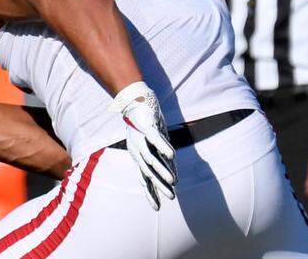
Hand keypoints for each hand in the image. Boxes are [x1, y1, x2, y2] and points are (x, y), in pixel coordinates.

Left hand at [109, 82, 176, 209]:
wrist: (133, 99)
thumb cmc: (144, 122)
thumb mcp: (152, 140)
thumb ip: (160, 152)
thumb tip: (172, 165)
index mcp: (138, 155)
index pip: (144, 178)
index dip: (150, 193)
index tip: (157, 208)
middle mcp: (138, 149)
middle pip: (148, 172)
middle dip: (159, 186)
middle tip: (172, 197)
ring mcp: (141, 139)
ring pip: (151, 158)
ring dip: (163, 170)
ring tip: (174, 181)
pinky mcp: (146, 126)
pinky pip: (155, 139)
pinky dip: (163, 147)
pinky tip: (172, 156)